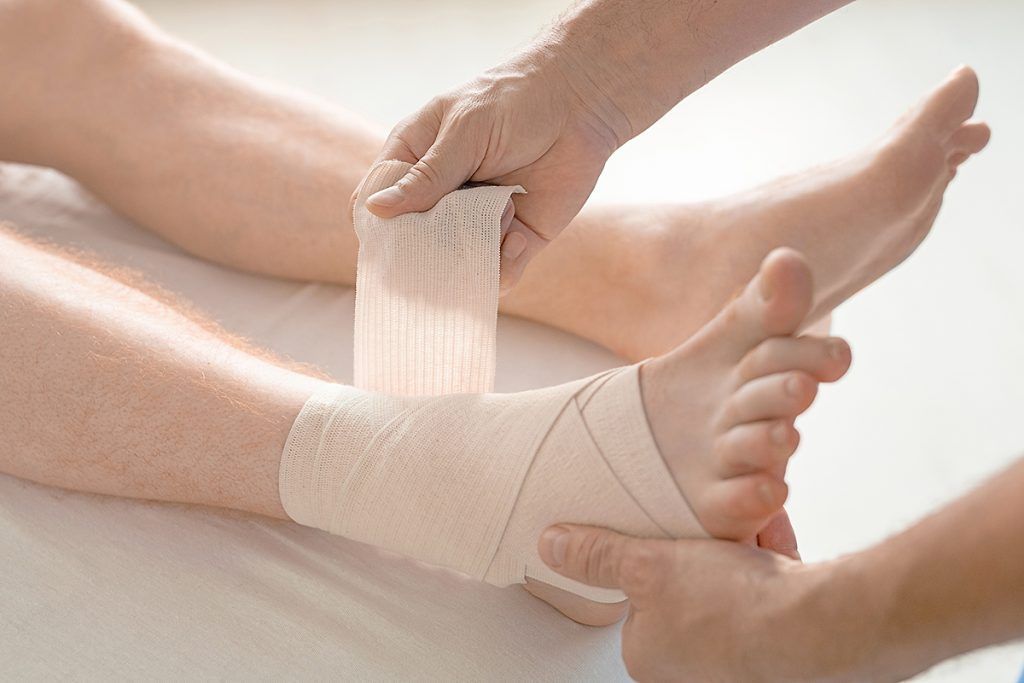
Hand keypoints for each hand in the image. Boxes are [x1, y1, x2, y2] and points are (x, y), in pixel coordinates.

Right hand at [362, 48, 622, 292]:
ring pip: (458, 263)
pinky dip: (505, 264)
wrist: (581, 104)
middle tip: (447, 244)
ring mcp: (478, 221)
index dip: (378, 227)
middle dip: (428, 252)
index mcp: (416, 162)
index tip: (386, 244)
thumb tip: (376, 210)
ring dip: (474, 253)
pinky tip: (518, 235)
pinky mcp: (516, 240)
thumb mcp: (464, 132)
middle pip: (416, 243)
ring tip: (501, 217)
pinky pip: (500, 272)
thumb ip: (427, 176)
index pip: (379, 203)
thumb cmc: (514, 101)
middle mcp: (443, 198)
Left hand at [537, 524, 871, 681]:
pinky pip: (769, 592)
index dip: (658, 555)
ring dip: (743, 551)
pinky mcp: (780, 650)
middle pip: (688, 588)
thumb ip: (598, 555)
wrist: (821, 625)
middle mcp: (692, 669)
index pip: (638, 596)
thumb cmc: (733, 606)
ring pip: (732, 584)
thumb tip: (552, 546)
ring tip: (753, 539)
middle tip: (720, 538)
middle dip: (707, 551)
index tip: (675, 537)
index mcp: (650, 656)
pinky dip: (773, 563)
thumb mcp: (647, 564)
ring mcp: (738, 663)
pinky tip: (779, 553)